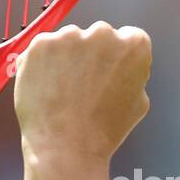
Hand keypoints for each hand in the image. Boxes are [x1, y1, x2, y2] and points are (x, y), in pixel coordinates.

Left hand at [13, 21, 150, 161]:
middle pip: (98, 36)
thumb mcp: (139, 102)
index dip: (118, 59)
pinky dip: (42, 65)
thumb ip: (134, 75)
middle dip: (92, 56)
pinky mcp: (41, 44)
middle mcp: (103, 33)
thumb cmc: (104, 131)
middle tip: (84, 86)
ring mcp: (69, 36)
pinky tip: (46, 88)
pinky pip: (43, 50)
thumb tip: (123, 68)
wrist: (66, 146)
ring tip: (62, 91)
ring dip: (66, 58)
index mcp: (134, 45)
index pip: (129, 38)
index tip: (109, 75)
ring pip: (69, 41)